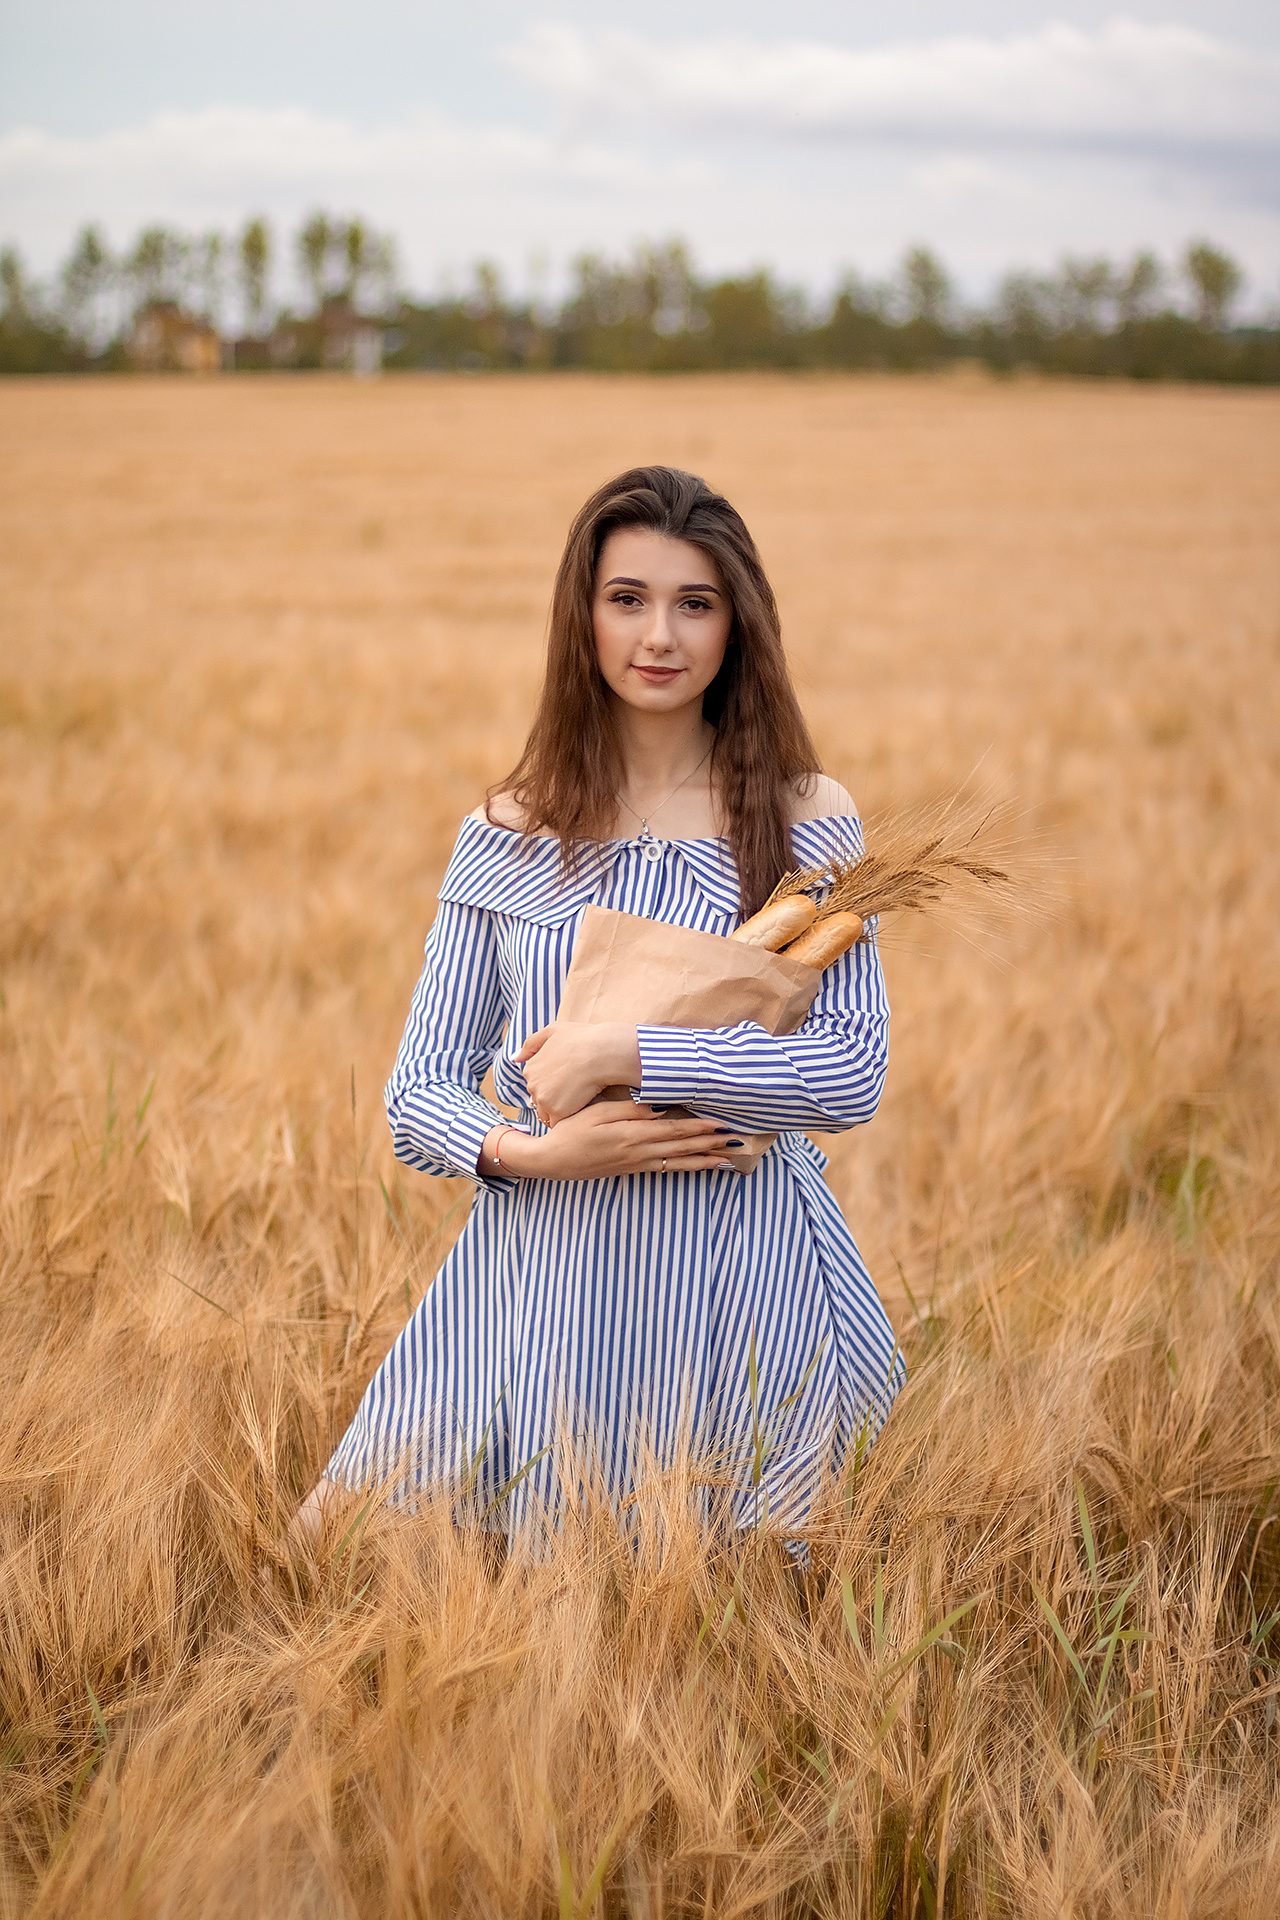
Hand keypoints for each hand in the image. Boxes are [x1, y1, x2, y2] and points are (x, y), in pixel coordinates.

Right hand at [480, 1105, 742, 1182]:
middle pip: (682, 1146)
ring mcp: (637, 1164)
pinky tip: (703, 1166)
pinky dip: (688, 1168)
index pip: (673, 1130)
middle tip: (737, 1139)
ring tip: (730, 1158)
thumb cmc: (571, 1131)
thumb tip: (657, 1108)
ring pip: (679, 1160)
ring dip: (705, 1159)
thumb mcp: (595, 1114)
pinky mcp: (634, 1170)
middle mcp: (638, 1152)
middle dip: (711, 1143)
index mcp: (630, 1135)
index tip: (721, 1123)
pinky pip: (668, 1169)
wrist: (553, 1161)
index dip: (699, 1127)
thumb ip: (627, 1110)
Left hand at [516, 1021, 642, 1125]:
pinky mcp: (557, 1112)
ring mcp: (543, 1100)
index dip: (554, 1085)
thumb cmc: (583, 1038)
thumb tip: (515, 1057)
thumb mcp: (553, 1031)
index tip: (569, 1082)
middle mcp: (532, 1085)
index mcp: (530, 1068)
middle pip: (541, 1101)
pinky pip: (559, 1123)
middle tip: (577, 1091)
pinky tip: (581, 1109)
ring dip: (561, 1112)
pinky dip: (569, 1119)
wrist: (602, 1053)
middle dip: (556, 1100)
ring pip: (548, 1114)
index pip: (538, 1085)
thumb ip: (532, 1044)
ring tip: (580, 1101)